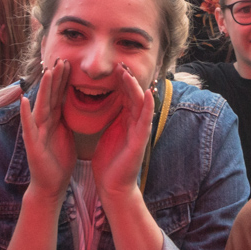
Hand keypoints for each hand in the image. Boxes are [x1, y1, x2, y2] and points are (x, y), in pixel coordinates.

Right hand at [19, 58, 76, 200]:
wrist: (52, 185)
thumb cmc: (60, 159)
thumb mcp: (67, 133)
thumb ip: (67, 116)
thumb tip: (76, 100)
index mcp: (54, 120)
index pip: (59, 95)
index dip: (63, 79)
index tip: (68, 61)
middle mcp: (44, 123)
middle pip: (50, 96)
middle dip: (55, 78)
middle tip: (60, 58)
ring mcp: (37, 132)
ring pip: (41, 106)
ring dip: (44, 89)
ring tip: (46, 71)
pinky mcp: (33, 145)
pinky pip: (30, 127)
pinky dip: (26, 114)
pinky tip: (24, 100)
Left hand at [89, 64, 156, 197]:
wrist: (112, 186)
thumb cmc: (109, 161)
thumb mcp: (107, 132)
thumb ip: (109, 117)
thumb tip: (102, 101)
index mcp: (125, 120)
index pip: (125, 94)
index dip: (121, 80)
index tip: (114, 65)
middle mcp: (135, 122)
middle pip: (134, 95)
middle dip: (128, 79)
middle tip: (121, 63)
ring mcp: (140, 131)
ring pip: (140, 104)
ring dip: (136, 87)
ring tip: (129, 73)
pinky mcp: (140, 141)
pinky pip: (145, 121)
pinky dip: (147, 106)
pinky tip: (148, 93)